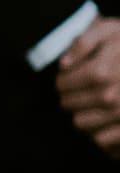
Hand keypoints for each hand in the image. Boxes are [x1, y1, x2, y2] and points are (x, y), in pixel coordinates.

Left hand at [59, 20, 119, 154]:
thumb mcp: (109, 31)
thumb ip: (82, 44)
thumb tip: (64, 64)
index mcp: (99, 73)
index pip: (63, 85)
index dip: (62, 83)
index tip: (66, 81)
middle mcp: (109, 97)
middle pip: (69, 106)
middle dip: (70, 99)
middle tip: (77, 94)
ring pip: (82, 124)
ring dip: (83, 116)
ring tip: (91, 108)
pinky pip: (104, 141)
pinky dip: (101, 135)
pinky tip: (104, 124)